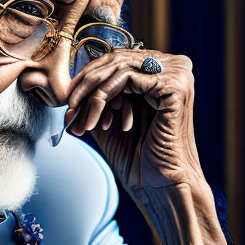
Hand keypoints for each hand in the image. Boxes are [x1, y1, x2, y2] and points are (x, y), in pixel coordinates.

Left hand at [64, 48, 226, 244]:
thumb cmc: (137, 156)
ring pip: (118, 67)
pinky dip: (103, 98)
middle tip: (68, 108)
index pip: (117, 59)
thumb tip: (68, 79)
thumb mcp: (109, 118)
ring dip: (91, 94)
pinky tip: (95, 121)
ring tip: (79, 120)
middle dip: (85, 85)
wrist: (159, 185)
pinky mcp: (175, 85)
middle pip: (116, 59)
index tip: (67, 101)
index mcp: (161, 71)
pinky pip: (126, 78)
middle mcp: (173, 66)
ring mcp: (177, 73)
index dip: (88, 77)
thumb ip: (95, 94)